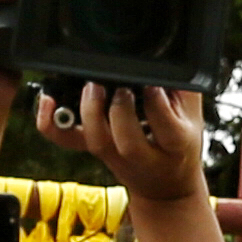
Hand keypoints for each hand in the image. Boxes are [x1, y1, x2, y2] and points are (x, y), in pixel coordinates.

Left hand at [46, 80, 213, 208]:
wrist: (166, 187)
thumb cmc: (180, 144)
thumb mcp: (193, 115)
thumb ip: (184, 87)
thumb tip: (167, 55)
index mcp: (175, 145)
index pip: (167, 128)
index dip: (157, 105)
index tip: (152, 84)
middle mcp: (143, 155)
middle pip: (128, 141)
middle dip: (121, 111)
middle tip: (121, 86)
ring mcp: (114, 154)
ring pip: (97, 140)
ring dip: (91, 112)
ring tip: (92, 86)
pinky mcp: (94, 149)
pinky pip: (67, 140)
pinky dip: (51, 123)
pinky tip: (47, 100)